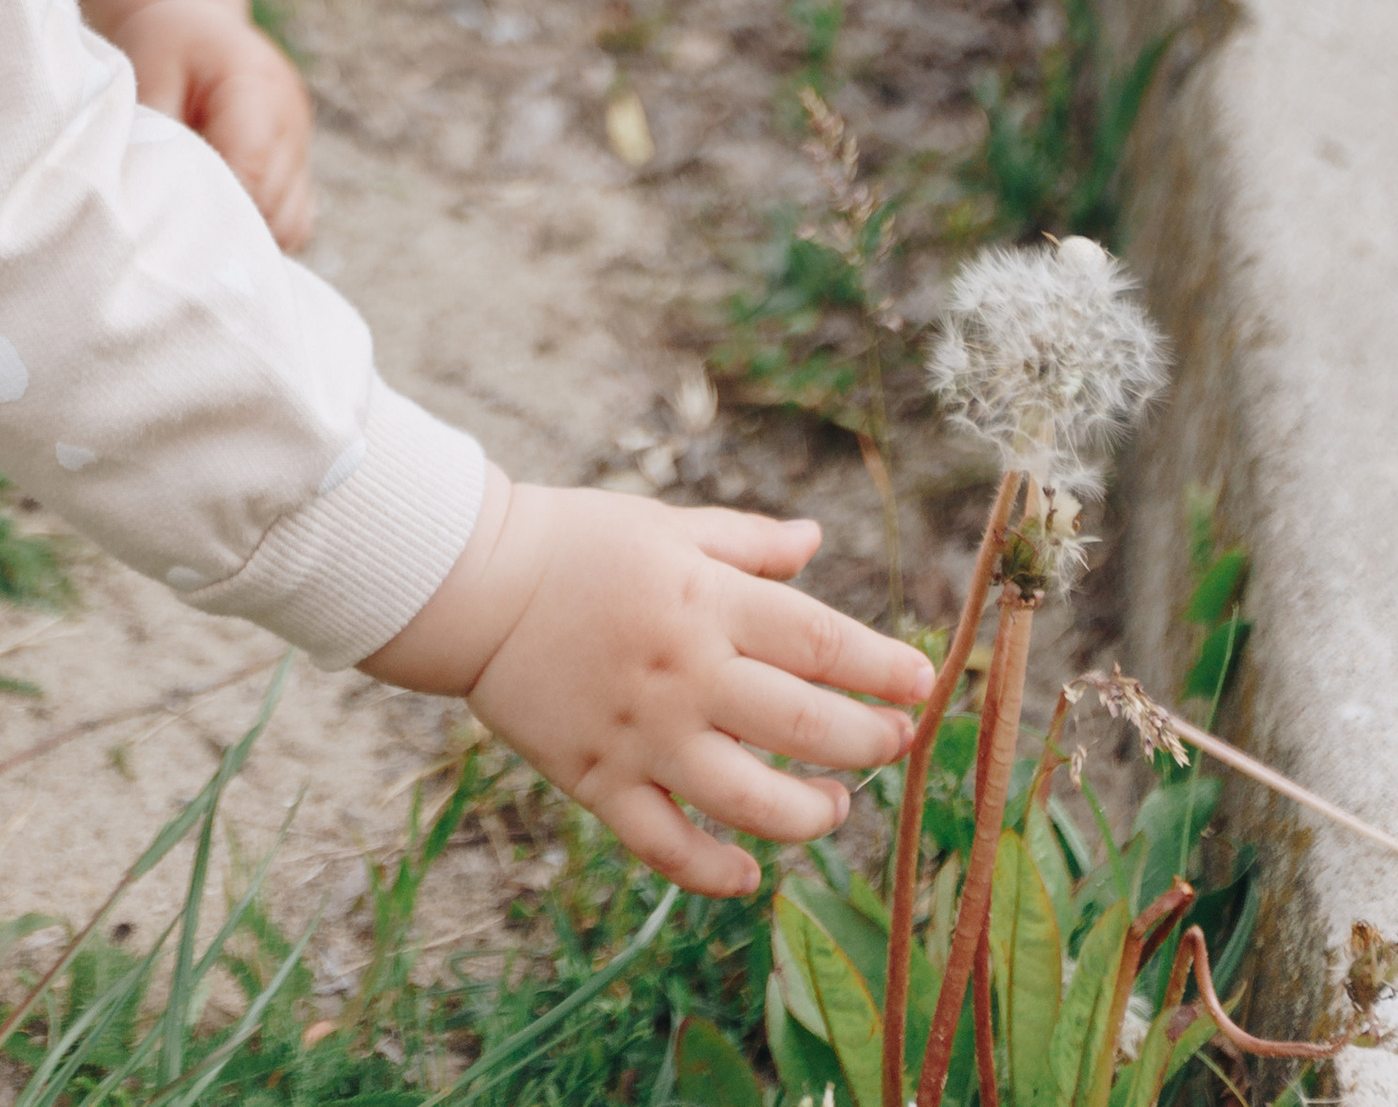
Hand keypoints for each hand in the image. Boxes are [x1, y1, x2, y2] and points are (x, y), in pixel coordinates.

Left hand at [79, 0, 316, 251]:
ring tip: (198, 225)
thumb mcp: (148, 69)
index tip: (172, 228)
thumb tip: (144, 194)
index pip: (251, 166)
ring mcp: (301, 142)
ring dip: (247, 232)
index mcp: (256, 84)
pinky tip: (224, 222)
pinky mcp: (300, 163)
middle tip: (174, 234)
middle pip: (273, 202)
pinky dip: (263, 231)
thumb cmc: (167, 43)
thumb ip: (153, 130)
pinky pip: (295, 221)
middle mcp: (291, 117)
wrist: (197, 21)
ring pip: (290, 222)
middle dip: (226, 225)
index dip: (216, 204)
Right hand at [365, 473, 931, 894]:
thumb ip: (747, 542)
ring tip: (834, 808)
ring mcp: (642, 735)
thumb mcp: (667, 525)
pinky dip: (715, 871)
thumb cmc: (576, 543)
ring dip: (810, 815)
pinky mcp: (599, 781)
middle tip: (894, 744)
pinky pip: (668, 846)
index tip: (923, 682)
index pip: (819, 642)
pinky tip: (751, 872)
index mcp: (703, 600)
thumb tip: (816, 541)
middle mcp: (683, 672)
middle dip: (869, 744)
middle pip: (804, 727)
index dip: (881, 667)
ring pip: (750, 801)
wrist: (474, 585)